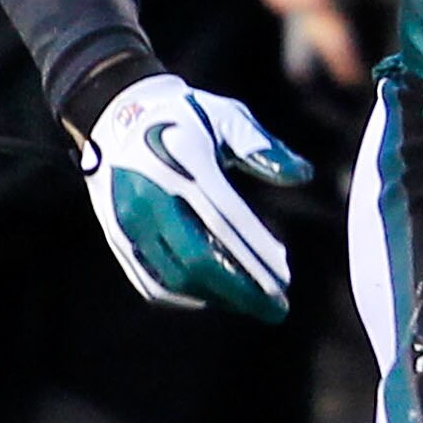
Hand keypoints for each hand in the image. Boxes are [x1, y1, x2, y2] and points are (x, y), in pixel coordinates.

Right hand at [82, 73, 310, 317]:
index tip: (285, 279)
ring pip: (175, 276)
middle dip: (241, 290)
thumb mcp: (227, 118)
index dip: (256, 253)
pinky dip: (184, 297)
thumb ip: (263, 147)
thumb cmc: (187, 117)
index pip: (224, 218)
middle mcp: (152, 193)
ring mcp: (129, 218)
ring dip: (217, 296)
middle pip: (198, 258)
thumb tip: (304, 175)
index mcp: (184, 161)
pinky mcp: (118, 235)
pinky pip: (150, 281)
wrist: (118, 114)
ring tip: (251, 302)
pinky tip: (213, 297)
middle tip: (277, 309)